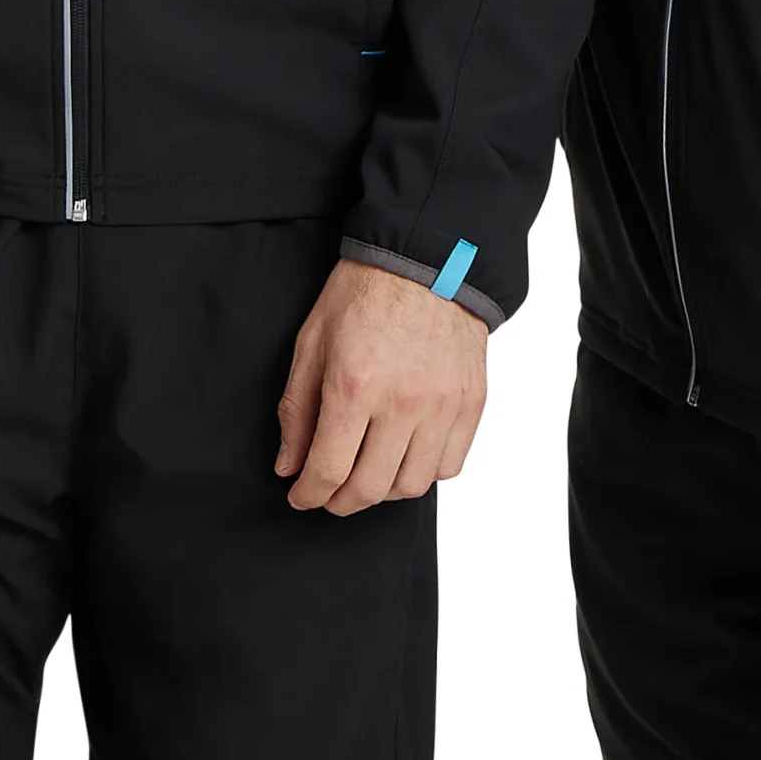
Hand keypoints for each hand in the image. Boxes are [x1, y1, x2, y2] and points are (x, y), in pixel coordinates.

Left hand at [275, 256, 487, 514]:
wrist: (427, 258)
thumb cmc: (366, 291)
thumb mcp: (313, 340)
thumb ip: (297, 409)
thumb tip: (289, 465)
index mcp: (355, 384)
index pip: (328, 470)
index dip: (308, 493)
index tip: (300, 494)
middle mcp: (402, 401)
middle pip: (369, 488)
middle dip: (340, 501)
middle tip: (329, 492)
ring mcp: (442, 405)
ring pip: (411, 486)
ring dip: (383, 491)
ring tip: (368, 472)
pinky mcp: (471, 402)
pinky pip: (449, 465)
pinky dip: (424, 471)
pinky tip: (405, 454)